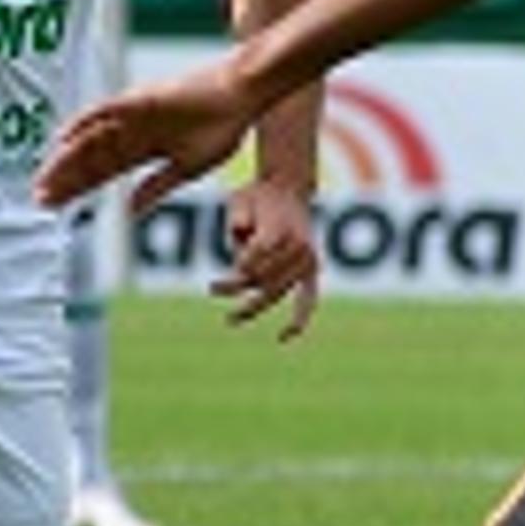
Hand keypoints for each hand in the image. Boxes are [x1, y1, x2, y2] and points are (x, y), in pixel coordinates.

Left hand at [39, 68, 256, 213]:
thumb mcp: (186, 168)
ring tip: (44, 179)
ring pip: (91, 139)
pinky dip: (84, 123)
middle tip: (39, 200)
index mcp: (144, 148)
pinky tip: (63, 138)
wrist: (241, 95)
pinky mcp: (139, 99)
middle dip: (65, 180)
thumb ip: (156, 189)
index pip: (102, 172)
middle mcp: (131, 131)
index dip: (78, 189)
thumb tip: (129, 212)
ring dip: (67, 159)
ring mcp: (133, 115)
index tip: (56, 206)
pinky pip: (104, 111)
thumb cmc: (222, 127)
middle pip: (90, 159)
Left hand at [213, 173, 320, 339]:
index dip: (237, 269)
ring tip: (231, 319)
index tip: (217, 281)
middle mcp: (297, 246)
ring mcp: (306, 259)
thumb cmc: (258, 195)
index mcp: (280, 227)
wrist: (289, 188)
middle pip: (263, 276)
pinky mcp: (311, 270)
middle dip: (237, 286)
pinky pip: (309, 299)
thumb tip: (240, 232)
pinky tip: (284, 337)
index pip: (255, 256)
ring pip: (277, 290)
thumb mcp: (240, 197)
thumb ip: (238, 216)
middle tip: (213, 289)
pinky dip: (300, 319)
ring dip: (253, 305)